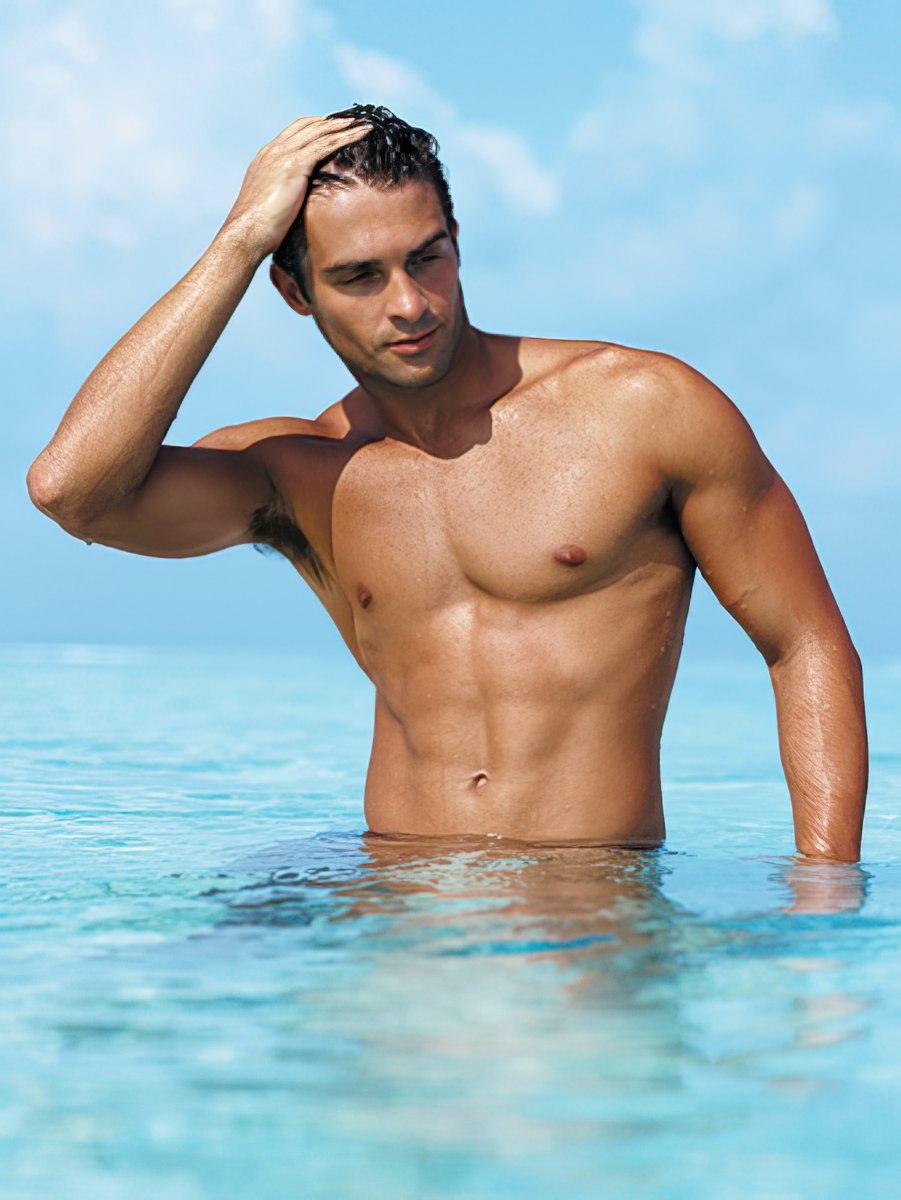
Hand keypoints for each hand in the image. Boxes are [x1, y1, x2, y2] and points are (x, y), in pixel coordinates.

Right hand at [222, 115, 368, 259]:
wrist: (246, 234)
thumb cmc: (256, 231)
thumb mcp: (270, 206)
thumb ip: (281, 197)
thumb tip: (295, 209)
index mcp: (266, 158)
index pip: (293, 134)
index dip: (315, 128)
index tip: (333, 129)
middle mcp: (273, 151)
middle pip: (307, 126)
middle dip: (331, 122)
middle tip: (353, 120)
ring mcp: (283, 155)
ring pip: (319, 131)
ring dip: (343, 126)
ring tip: (364, 124)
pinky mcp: (294, 165)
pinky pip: (325, 145)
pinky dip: (345, 137)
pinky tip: (361, 135)